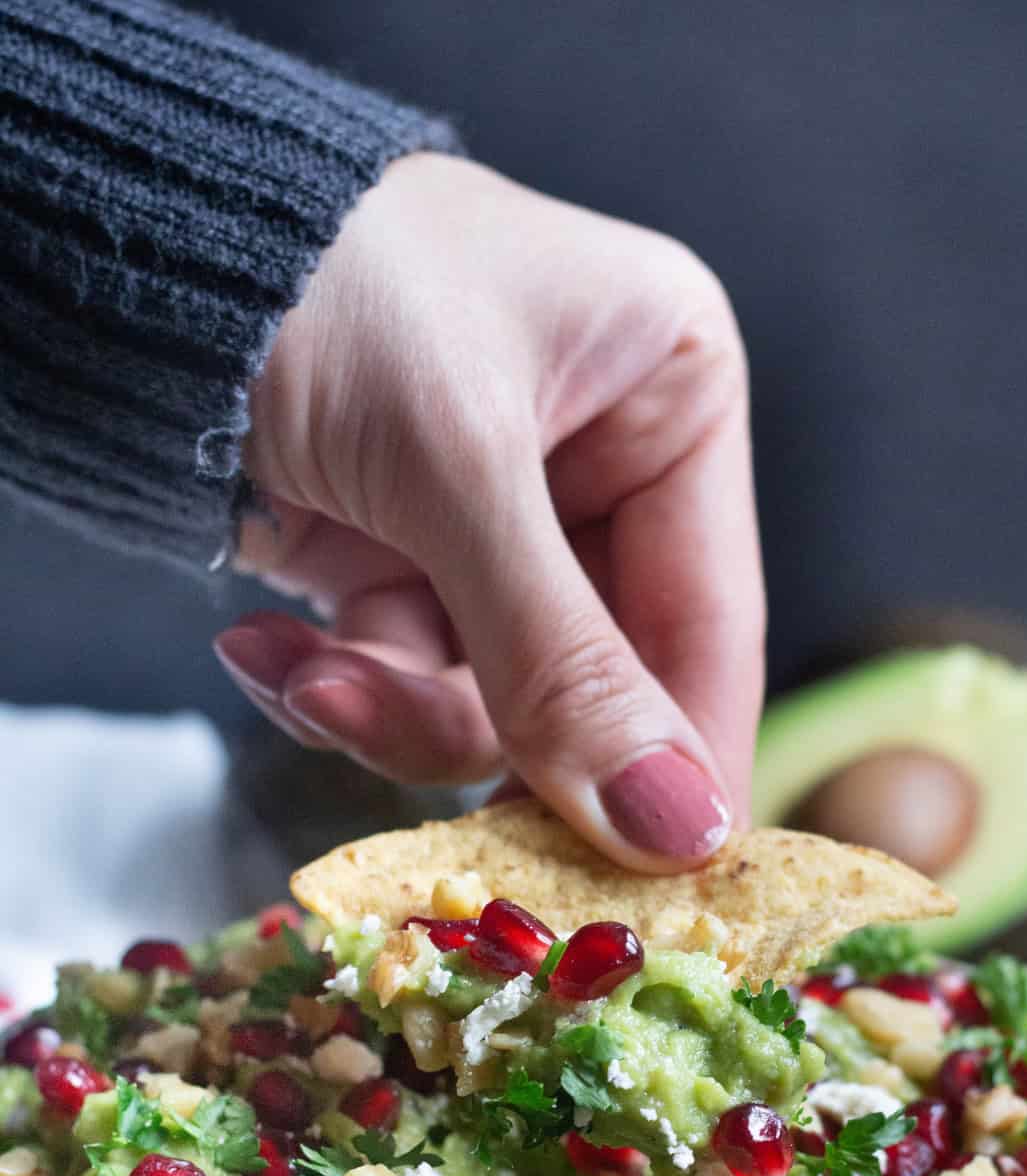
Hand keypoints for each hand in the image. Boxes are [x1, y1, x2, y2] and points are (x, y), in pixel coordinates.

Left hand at [217, 155, 763, 868]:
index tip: (662, 882)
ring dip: (387, 711)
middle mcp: (600, 462)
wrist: (113, 237)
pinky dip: (328, 687)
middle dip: (489, 731)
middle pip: (595, 681)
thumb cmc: (322, 283)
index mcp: (671, 392)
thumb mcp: (457, 466)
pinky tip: (260, 648)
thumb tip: (678, 830)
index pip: (708, 620)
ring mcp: (496, 521)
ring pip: (487, 699)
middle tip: (433, 800)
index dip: (683, 759)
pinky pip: (397, 677)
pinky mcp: (397, 558)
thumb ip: (563, 660)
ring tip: (303, 677)